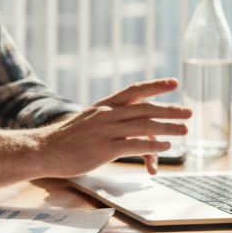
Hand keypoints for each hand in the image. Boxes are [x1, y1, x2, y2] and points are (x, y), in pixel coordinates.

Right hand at [33, 78, 191, 178]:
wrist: (43, 150)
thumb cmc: (65, 140)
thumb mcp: (87, 122)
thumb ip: (108, 122)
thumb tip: (127, 129)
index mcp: (103, 106)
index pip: (134, 90)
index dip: (156, 86)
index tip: (174, 82)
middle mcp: (106, 114)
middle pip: (145, 108)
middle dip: (170, 110)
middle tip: (188, 112)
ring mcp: (106, 131)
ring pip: (144, 126)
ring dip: (168, 128)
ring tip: (184, 131)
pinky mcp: (104, 149)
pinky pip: (135, 145)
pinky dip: (153, 146)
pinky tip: (165, 148)